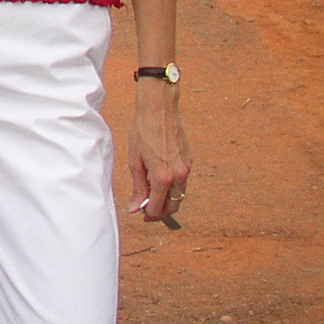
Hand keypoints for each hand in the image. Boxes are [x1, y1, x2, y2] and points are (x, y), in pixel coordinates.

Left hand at [128, 88, 191, 224]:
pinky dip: (172, 187)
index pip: (157, 207)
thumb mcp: (135, 161)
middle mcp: (178, 176)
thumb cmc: (143, 132)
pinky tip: (159, 181)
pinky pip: (182, 182)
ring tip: (151, 196)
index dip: (148, 214)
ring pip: (179, 195)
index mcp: (162, 177)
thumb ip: (137, 187)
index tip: (139, 213)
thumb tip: (134, 208)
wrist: (159, 110)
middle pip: (173, 206)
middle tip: (146, 211)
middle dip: (160, 212)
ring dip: (167, 200)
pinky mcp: (189, 161)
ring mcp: (186, 168)